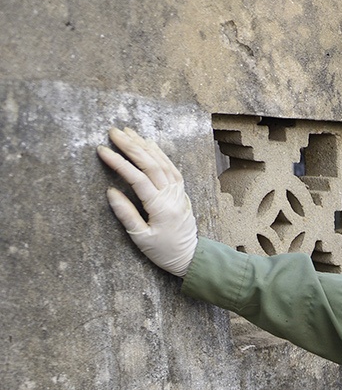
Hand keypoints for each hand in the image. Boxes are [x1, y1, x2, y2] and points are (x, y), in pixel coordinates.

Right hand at [98, 127, 198, 275]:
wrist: (190, 257)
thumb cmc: (163, 251)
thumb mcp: (140, 237)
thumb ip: (126, 214)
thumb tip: (110, 191)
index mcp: (160, 208)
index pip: (137, 179)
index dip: (119, 163)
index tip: (102, 151)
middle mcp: (172, 197)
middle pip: (151, 165)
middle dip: (131, 147)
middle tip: (113, 132)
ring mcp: (179, 193)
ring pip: (163, 164)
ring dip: (145, 146)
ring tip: (128, 132)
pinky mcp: (182, 193)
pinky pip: (172, 169)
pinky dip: (161, 154)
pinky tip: (150, 144)